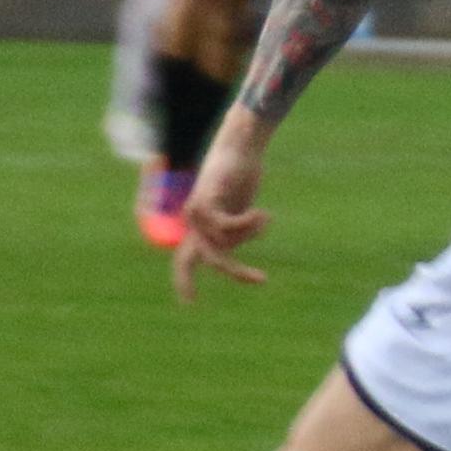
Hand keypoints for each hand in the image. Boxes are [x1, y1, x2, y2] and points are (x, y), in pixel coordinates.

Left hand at [172, 120, 272, 301]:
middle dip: (235, 271)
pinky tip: (263, 214)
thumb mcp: (236, 211)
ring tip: (265, 215)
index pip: (184, 259)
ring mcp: (197, 211)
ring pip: (228, 241)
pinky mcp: (206, 199)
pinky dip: (248, 223)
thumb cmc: (239, 178)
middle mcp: (193, 221)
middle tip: (262, 279)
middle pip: (209, 257)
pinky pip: (228, 226)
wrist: (239, 148)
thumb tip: (229, 253)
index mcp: (198, 226)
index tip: (188, 302)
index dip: (184, 280)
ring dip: (251, 231)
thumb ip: (231, 234)